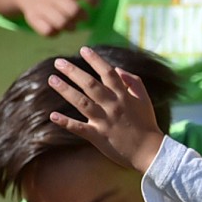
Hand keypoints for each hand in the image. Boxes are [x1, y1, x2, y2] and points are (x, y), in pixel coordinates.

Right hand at [0, 0, 100, 36]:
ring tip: (73, 25)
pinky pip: (48, 31)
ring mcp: (41, 7)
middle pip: (72, 9)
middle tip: (84, 17)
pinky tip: (58, 29)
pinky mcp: (33, 19)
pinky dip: (56, 33)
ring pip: (61, 22)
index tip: (94, 5)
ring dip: (71, 27)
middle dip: (81, 16)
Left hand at [48, 46, 164, 172]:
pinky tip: (53, 115)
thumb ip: (134, 82)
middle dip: (73, 72)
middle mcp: (113, 105)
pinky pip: (79, 128)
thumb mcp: (144, 99)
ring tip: (52, 79)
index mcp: (124, 95)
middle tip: (58, 62)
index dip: (95, 60)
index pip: (108, 73)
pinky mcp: (98, 136)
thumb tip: (118, 70)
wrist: (150, 151)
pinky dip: (66, 122)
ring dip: (66, 90)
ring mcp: (105, 121)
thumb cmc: (147, 124)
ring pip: (82, 102)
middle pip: (90, 84)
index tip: (83, 49)